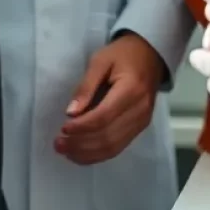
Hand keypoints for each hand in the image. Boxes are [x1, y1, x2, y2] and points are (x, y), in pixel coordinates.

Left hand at [56, 33, 164, 164]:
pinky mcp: (140, 127)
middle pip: (107, 136)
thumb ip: (86, 85)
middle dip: (80, 144)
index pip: (103, 117)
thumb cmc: (123, 54)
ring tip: (66, 151)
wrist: (150, 55)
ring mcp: (142, 121)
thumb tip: (71, 113)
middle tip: (58, 143)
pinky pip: (118, 147)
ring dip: (87, 153)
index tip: (63, 128)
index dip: (82, 126)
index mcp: (131, 89)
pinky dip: (98, 154)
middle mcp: (140, 109)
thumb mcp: (101, 60)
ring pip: (112, 147)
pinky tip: (81, 153)